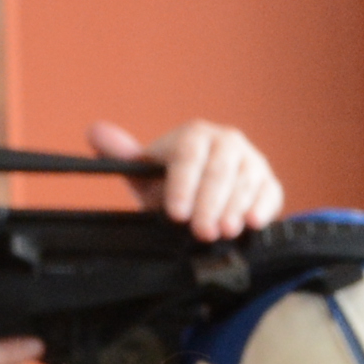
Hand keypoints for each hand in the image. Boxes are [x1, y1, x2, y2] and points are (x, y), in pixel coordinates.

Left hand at [91, 116, 284, 241]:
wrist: (204, 203)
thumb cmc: (173, 187)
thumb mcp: (146, 174)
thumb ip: (123, 155)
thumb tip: (94, 132)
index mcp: (195, 135)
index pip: (190, 155)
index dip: (183, 185)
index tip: (174, 213)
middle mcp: (226, 142)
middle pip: (220, 170)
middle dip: (209, 204)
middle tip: (201, 231)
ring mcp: (251, 162)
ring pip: (245, 182)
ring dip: (234, 209)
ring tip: (224, 231)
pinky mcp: (268, 183)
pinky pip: (269, 192)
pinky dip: (262, 208)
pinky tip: (253, 222)